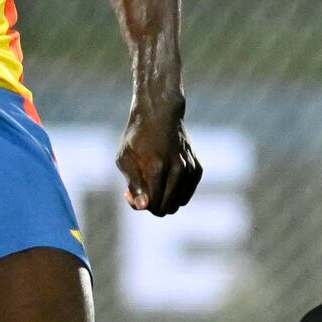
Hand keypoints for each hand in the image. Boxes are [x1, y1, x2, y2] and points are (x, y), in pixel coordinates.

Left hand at [117, 97, 200, 215]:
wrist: (161, 113)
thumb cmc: (137, 137)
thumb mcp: (124, 159)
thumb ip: (133, 184)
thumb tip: (143, 207)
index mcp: (157, 167)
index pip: (153, 204)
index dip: (140, 204)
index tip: (129, 192)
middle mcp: (178, 170)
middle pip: (167, 208)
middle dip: (152, 204)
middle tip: (141, 189)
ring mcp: (190, 169)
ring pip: (178, 204)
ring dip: (164, 199)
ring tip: (152, 183)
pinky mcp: (197, 169)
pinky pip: (186, 195)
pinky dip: (175, 193)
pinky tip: (164, 179)